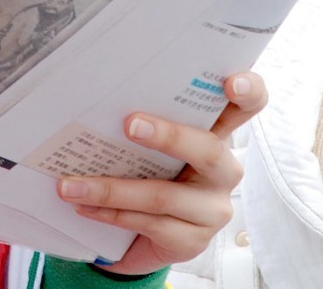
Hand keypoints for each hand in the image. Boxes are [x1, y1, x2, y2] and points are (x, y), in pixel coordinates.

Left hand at [56, 71, 267, 274]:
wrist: (146, 236)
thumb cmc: (153, 174)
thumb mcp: (156, 146)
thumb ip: (148, 121)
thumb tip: (98, 98)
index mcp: (219, 133)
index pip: (250, 104)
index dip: (248, 90)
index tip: (229, 82)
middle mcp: (224, 169)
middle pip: (207, 148)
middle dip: (168, 135)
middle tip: (130, 124)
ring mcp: (213, 209)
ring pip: (163, 194)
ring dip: (111, 189)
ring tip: (71, 185)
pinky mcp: (193, 240)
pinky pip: (148, 223)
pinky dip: (111, 213)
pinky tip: (85, 207)